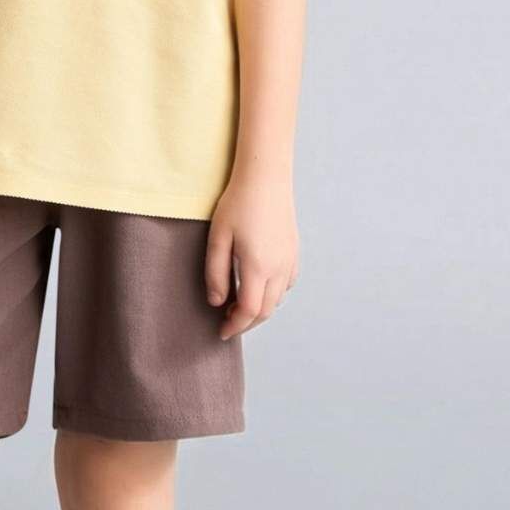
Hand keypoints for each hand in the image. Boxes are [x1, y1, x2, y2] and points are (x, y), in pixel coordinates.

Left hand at [205, 169, 299, 339]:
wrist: (266, 177)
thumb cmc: (238, 203)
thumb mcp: (218, 238)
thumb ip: (215, 273)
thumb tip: (216, 302)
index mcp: (258, 267)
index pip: (248, 311)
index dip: (234, 326)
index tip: (221, 332)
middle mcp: (279, 268)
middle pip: (266, 311)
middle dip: (246, 322)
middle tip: (227, 322)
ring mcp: (290, 260)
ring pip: (278, 300)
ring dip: (260, 309)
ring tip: (238, 305)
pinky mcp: (294, 251)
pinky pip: (286, 284)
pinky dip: (273, 295)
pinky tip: (258, 286)